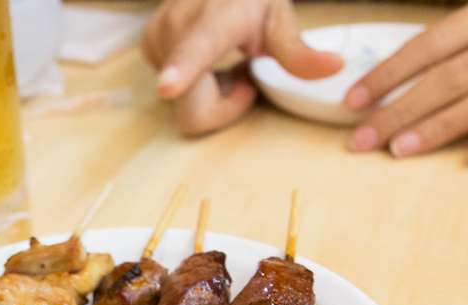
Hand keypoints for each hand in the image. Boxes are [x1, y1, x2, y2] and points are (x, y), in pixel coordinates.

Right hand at [143, 0, 343, 134]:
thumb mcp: (279, 20)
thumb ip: (299, 53)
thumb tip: (334, 67)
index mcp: (213, 18)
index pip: (195, 49)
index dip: (181, 71)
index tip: (168, 87)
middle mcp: (175, 26)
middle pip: (192, 107)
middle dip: (223, 106)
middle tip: (245, 76)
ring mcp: (156, 38)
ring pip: (183, 104)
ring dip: (211, 93)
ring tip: (225, 63)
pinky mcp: (149, 47)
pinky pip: (175, 92)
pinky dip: (197, 85)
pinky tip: (209, 61)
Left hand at [346, 6, 467, 157]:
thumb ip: (449, 46)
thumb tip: (394, 85)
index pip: (430, 44)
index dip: (388, 73)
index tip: (352, 101)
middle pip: (448, 79)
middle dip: (401, 110)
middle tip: (361, 140)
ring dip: (437, 129)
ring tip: (398, 150)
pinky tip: (461, 166)